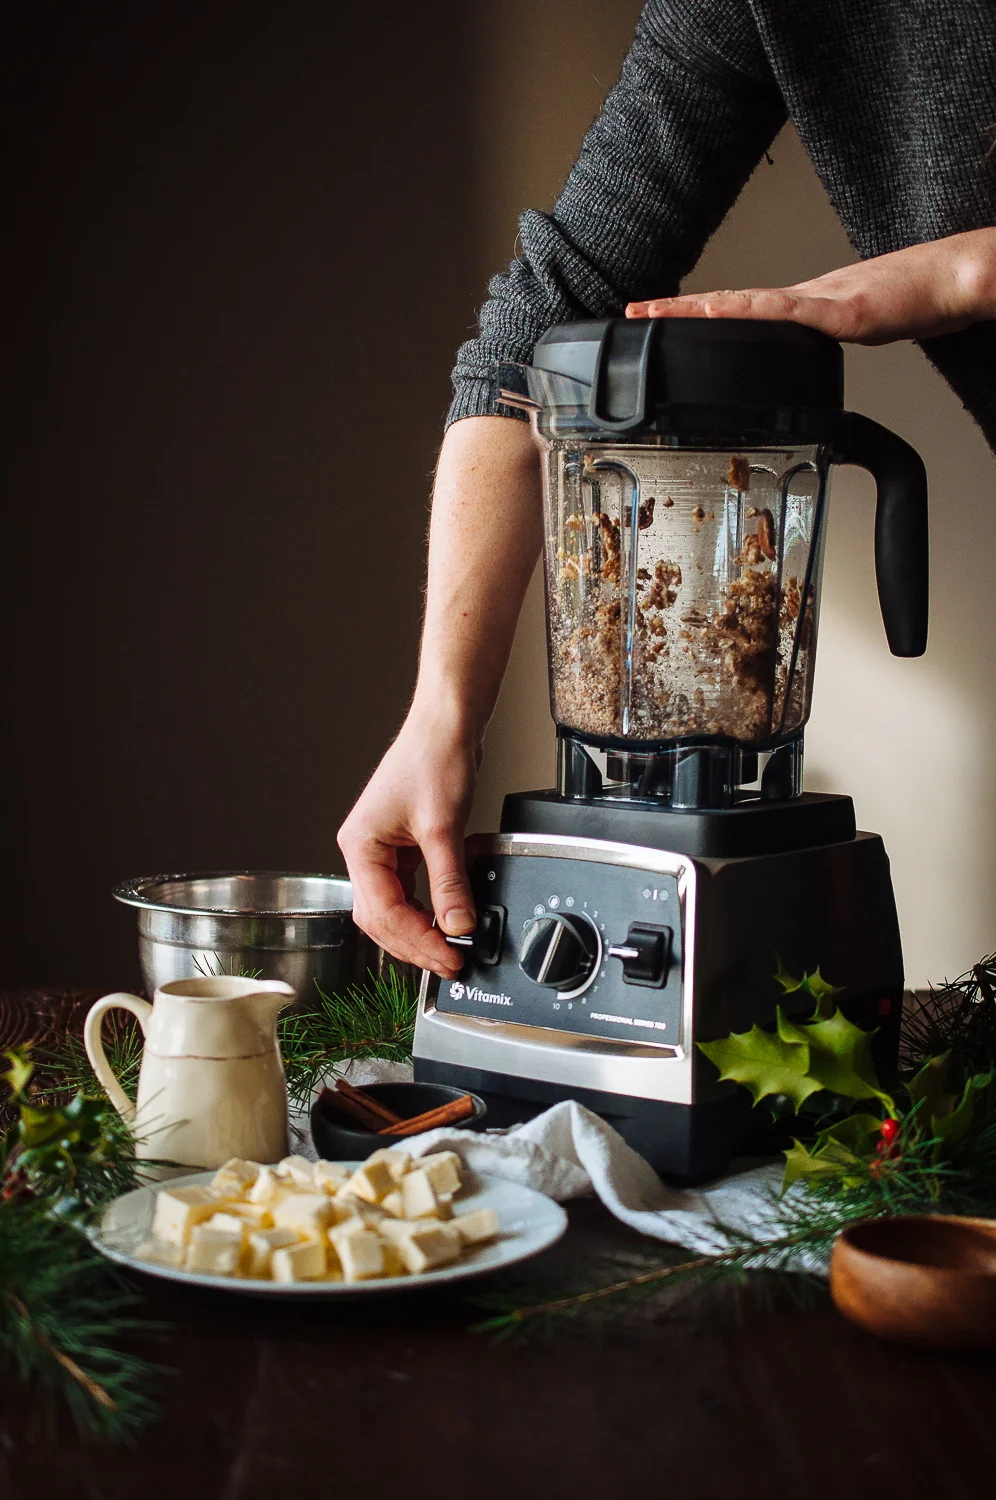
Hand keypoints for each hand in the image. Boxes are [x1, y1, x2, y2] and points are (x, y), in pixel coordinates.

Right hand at [337, 707, 480, 979]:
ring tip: (447, 949)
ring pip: (391, 907)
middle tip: (450, 962)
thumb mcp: (444, 828)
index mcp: (361, 846)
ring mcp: (379, 848)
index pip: (383, 912)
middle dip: (413, 944)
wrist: (446, 724)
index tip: (448, 956)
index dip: (417, 941)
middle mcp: (363, 849)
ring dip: (417, 931)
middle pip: (380, 918)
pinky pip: (405, 889)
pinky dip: (422, 910)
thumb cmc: (434, 759)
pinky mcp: (399, 844)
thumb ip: (450, 883)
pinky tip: (442, 920)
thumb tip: (458, 925)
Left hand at [626, 228, 995, 344]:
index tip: (657, 319)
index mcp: (807, 308)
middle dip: (677, 311)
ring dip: (697, 309)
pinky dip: (748, 312)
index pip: (741, 309)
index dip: (697, 314)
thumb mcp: (864, 330)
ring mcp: (822, 302)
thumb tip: (811, 368)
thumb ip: (833, 345)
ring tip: (654, 313)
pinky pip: (786, 312)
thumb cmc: (921, 299)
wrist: (957, 280)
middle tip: (632, 313)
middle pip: (728, 303)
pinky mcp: (845, 311)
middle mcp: (805, 299)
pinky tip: (717, 312)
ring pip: (745, 303)